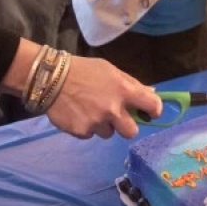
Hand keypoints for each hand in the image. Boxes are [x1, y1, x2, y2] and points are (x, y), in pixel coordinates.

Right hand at [46, 56, 161, 138]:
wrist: (51, 78)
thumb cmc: (84, 71)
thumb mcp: (110, 70)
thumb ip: (131, 84)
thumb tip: (151, 93)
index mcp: (124, 90)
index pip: (152, 105)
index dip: (155, 110)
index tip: (151, 112)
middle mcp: (113, 109)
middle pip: (131, 132)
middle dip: (126, 126)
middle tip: (116, 117)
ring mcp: (96, 122)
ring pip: (109, 134)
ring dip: (104, 125)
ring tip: (90, 110)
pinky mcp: (81, 131)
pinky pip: (91, 135)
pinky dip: (87, 127)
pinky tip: (79, 114)